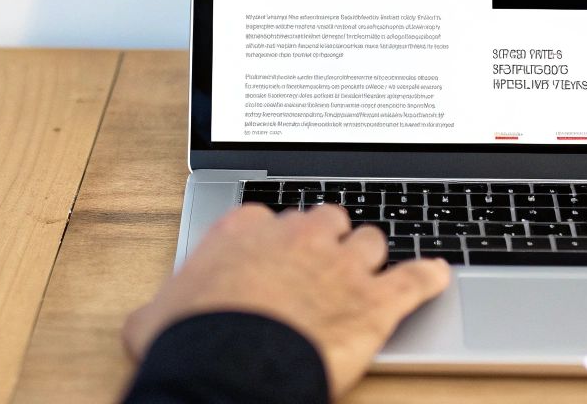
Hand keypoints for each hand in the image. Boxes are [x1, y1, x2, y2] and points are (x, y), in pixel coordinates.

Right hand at [123, 204, 449, 398]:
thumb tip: (149, 319)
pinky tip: (436, 274)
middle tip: (322, 266)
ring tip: (368, 273)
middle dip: (326, 241)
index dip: (277, 242)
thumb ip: (164, 304)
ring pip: (369, 242)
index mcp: (245, 229)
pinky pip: (415, 277)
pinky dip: (428, 276)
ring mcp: (342, 264)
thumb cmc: (190, 341)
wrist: (231, 368)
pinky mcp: (377, 300)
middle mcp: (298, 235)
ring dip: (369, 257)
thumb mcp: (154, 316)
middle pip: (326, 222)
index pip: (271, 219)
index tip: (277, 256)